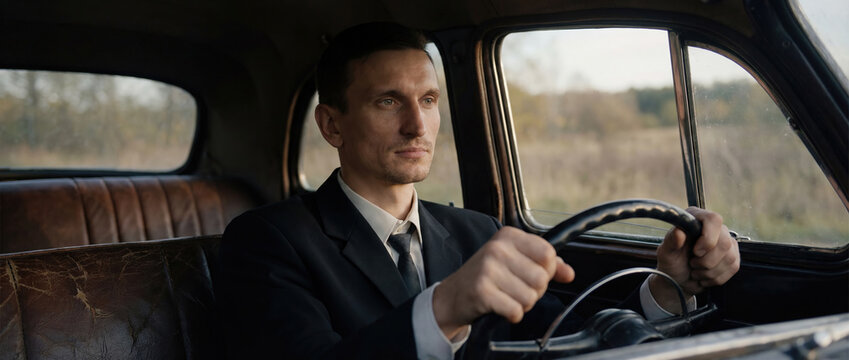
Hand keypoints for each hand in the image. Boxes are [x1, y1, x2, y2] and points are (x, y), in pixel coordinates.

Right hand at [432, 227, 574, 337]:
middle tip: (515, 288)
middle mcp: (497, 249)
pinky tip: (500, 306)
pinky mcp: (481, 291)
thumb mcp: (515, 261)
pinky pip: (516, 311)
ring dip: (522, 304)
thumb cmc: (488, 276)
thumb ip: (546, 264)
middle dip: (534, 291)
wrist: (454, 294)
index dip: (546, 270)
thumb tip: (569, 273)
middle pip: (541, 278)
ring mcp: (488, 269)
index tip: (530, 273)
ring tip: (506, 296)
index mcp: (508, 236)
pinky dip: (512, 314)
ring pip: (530, 297)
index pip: (548, 253)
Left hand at [651, 207, 739, 312]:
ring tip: (696, 270)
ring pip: (730, 257)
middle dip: (707, 261)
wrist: (678, 278)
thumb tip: (679, 232)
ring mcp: (725, 241)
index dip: (708, 238)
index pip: (714, 220)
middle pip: (725, 242)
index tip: (696, 252)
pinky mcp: (732, 256)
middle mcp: (713, 228)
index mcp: (696, 219)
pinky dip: (716, 277)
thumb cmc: (671, 262)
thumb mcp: (666, 253)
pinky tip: (704, 275)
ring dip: (709, 271)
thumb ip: (671, 241)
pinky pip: (733, 268)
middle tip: (692, 264)